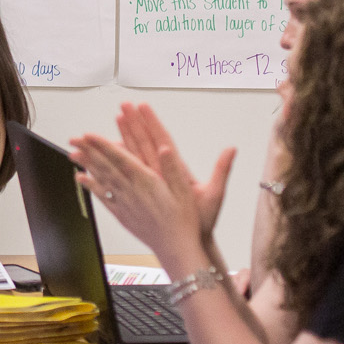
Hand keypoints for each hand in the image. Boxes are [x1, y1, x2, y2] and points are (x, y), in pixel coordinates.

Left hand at [68, 131, 203, 265]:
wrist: (176, 249)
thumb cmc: (184, 221)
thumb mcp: (185, 192)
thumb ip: (173, 168)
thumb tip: (165, 147)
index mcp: (147, 182)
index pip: (120, 159)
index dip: (103, 145)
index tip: (88, 135)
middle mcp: (131, 191)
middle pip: (106, 167)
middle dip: (88, 151)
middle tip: (73, 139)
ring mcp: (124, 204)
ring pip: (101, 180)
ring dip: (86, 166)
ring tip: (72, 154)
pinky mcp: (122, 215)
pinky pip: (103, 198)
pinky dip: (91, 186)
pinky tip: (81, 178)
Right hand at [116, 103, 231, 241]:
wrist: (192, 240)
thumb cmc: (202, 220)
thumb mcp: (214, 194)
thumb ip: (221, 170)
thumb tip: (232, 148)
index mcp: (177, 169)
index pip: (163, 140)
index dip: (152, 123)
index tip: (143, 106)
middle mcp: (164, 170)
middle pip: (146, 141)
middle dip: (135, 122)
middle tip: (124, 104)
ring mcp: (154, 178)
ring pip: (136, 152)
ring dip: (126, 134)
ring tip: (117, 117)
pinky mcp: (147, 188)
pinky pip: (130, 170)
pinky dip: (120, 158)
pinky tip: (111, 148)